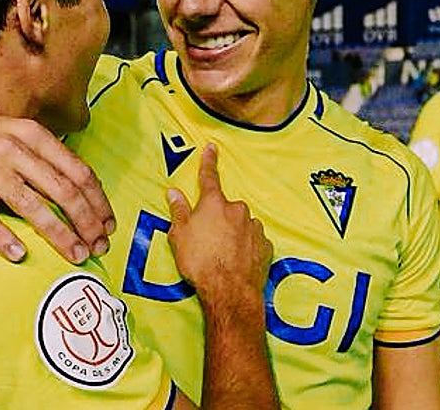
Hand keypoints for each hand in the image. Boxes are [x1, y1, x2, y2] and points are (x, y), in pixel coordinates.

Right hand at [0, 98, 114, 263]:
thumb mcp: (16, 132)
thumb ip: (45, 156)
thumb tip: (80, 189)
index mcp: (32, 136)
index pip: (77, 171)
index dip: (98, 201)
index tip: (108, 223)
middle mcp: (13, 152)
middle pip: (62, 191)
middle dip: (86, 222)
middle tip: (99, 246)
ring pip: (32, 206)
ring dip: (59, 234)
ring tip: (76, 254)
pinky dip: (4, 238)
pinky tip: (20, 254)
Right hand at [166, 144, 272, 304]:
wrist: (230, 291)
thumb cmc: (200, 262)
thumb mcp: (179, 236)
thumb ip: (179, 211)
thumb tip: (174, 192)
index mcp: (214, 203)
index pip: (209, 176)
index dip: (209, 161)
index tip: (212, 147)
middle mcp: (237, 210)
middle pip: (225, 207)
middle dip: (217, 218)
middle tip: (206, 239)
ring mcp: (254, 227)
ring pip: (240, 223)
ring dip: (232, 233)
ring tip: (221, 254)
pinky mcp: (265, 246)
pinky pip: (252, 240)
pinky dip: (245, 246)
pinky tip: (236, 261)